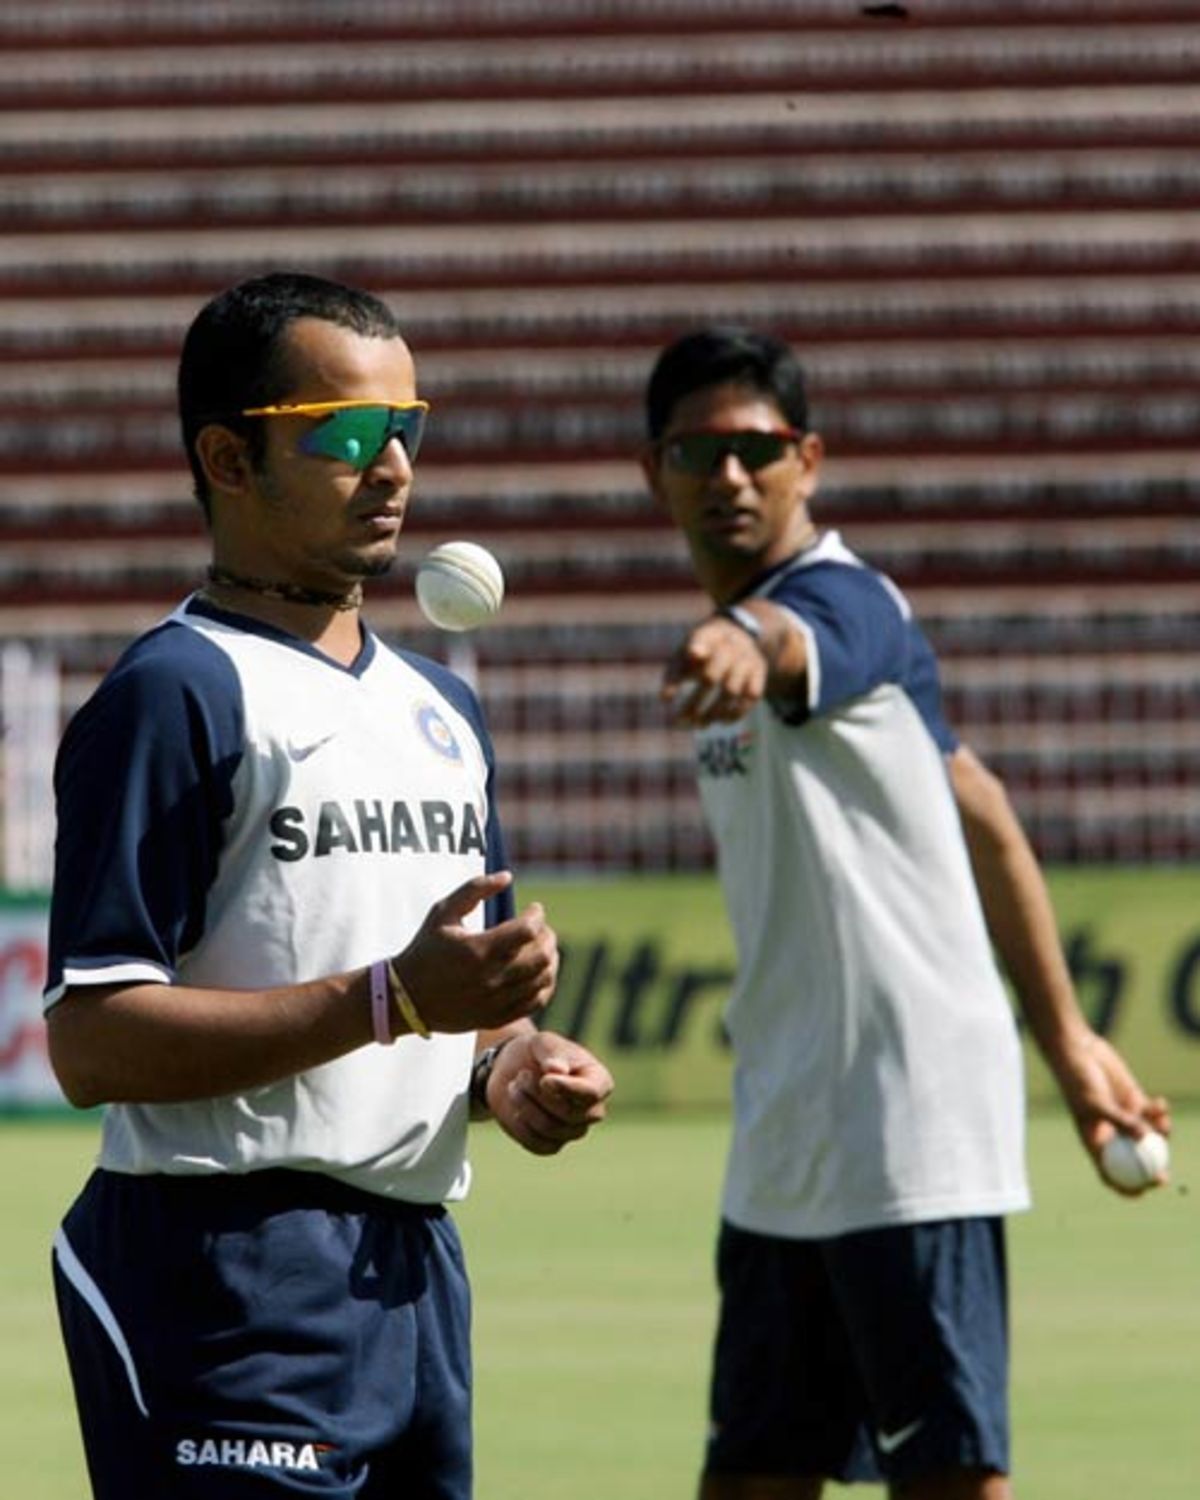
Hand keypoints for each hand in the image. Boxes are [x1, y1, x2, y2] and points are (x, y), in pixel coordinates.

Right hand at [391, 872, 558, 1033]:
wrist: (405, 997)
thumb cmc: (426, 949)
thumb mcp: (443, 912)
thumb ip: (475, 889)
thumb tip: (508, 876)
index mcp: (478, 950)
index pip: (527, 930)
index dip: (537, 915)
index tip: (534, 908)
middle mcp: (490, 978)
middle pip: (542, 956)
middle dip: (548, 936)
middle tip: (541, 928)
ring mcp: (496, 1001)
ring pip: (543, 979)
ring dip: (550, 958)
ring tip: (542, 946)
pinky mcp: (497, 1016)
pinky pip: (536, 1002)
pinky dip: (545, 984)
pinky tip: (540, 971)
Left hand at [485, 1030, 613, 1155]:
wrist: (515, 1069)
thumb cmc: (538, 1053)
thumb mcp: (545, 1043)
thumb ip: (553, 1054)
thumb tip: (556, 1070)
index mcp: (599, 1081)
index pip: (591, 1093)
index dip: (566, 1088)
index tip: (544, 1079)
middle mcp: (592, 1110)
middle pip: (568, 1113)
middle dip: (538, 1094)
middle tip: (521, 1075)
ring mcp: (574, 1130)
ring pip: (550, 1129)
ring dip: (525, 1106)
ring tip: (514, 1086)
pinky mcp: (552, 1144)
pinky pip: (538, 1144)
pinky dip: (521, 1126)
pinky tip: (516, 1109)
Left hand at [662, 614, 767, 726]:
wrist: (737, 633)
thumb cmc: (702, 651)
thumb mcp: (685, 654)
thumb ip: (674, 673)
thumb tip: (664, 699)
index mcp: (709, 635)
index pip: (702, 639)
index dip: (697, 647)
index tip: (692, 654)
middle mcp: (730, 645)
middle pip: (711, 676)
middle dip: (695, 702)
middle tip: (681, 720)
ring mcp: (747, 659)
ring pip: (731, 690)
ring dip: (713, 712)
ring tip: (698, 725)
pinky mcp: (759, 672)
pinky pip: (751, 696)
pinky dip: (736, 712)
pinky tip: (721, 722)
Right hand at [1055, 1031, 1171, 1195]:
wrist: (1079, 1051)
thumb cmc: (1079, 1080)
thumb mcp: (1097, 1103)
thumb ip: (1121, 1120)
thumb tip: (1146, 1139)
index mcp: (1095, 1140)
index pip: (1110, 1172)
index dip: (1125, 1186)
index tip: (1141, 1192)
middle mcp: (1112, 1133)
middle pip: (1136, 1160)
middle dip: (1152, 1170)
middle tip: (1165, 1176)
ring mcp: (1125, 1117)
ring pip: (1150, 1137)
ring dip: (1161, 1134)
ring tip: (1162, 1120)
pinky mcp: (1135, 1100)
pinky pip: (1154, 1114)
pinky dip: (1161, 1112)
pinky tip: (1160, 1103)